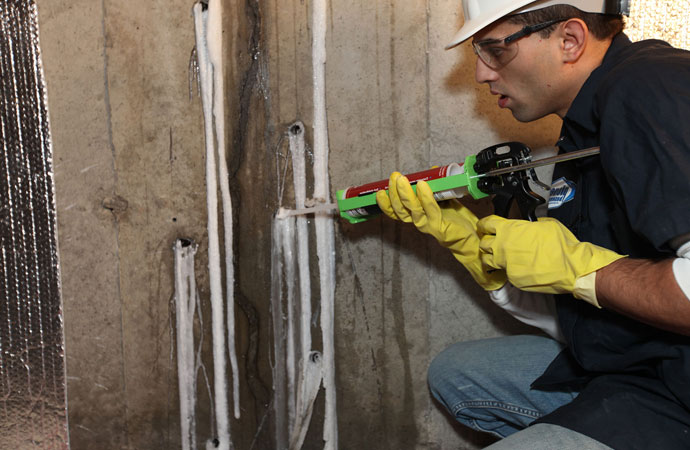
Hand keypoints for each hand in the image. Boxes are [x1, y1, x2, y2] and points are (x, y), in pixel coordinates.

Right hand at [376, 172, 506, 290]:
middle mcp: (420, 222)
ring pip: (412, 210)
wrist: (474, 237)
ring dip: (405, 194)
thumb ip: (436, 188)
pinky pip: (431, 210)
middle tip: (393, 178)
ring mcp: (429, 225)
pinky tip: (423, 185)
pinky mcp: (440, 227)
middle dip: (394, 194)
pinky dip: (426, 197)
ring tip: (401, 180)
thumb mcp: (445, 200)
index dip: (386, 204)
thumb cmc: (458, 220)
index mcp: (418, 216)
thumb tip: (431, 172)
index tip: (379, 192)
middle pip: (401, 210)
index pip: (397, 212)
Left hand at [477, 215, 625, 306]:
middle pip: (483, 243)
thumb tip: (528, 226)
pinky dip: (508, 270)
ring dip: (491, 258)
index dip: (484, 224)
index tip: (484, 226)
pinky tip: (517, 268)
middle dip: (487, 242)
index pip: (486, 224)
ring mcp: (506, 265)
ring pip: (488, 261)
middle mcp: (503, 247)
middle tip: (492, 242)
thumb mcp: (546, 224)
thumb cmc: (561, 245)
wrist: (571, 268)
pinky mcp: (513, 278)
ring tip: (499, 257)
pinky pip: (505, 273)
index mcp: (509, 230)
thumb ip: (530, 225)